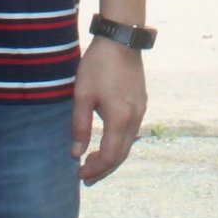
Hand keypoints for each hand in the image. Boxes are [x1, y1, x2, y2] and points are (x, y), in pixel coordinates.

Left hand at [70, 36, 146, 184]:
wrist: (122, 39)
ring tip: (95, 163)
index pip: (110, 156)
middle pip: (122, 154)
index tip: (80, 174)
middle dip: (104, 169)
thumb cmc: (98, 65)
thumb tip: (76, 153)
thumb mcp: (82, 95)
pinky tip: (108, 142)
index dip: (95, 169)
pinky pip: (132, 131)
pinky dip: (119, 143)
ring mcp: (141, 110)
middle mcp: (135, 118)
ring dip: (112, 156)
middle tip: (86, 178)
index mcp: (120, 119)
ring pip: (129, 143)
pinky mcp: (141, 102)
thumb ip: (80, 126)